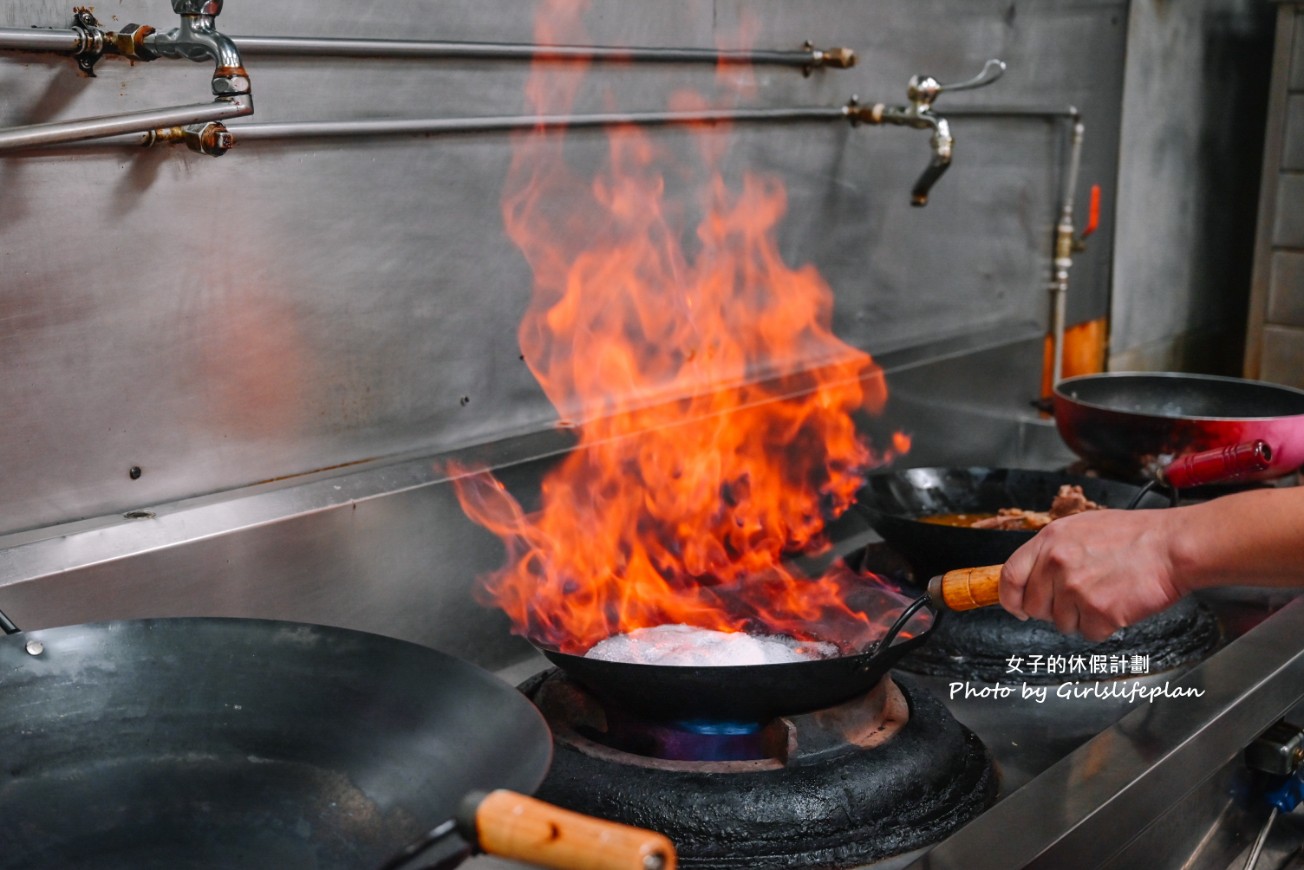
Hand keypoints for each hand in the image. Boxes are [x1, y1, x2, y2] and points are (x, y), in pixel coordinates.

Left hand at [998, 508, 1187, 640]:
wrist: (1172, 546)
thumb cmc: (1136, 535)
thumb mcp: (1082, 527)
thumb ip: (1053, 550)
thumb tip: (1034, 574)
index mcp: (1049, 541)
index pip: (1010, 576)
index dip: (1011, 597)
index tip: (1017, 607)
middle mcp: (1056, 564)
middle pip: (1034, 607)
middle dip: (1053, 610)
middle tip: (1080, 598)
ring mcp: (1076, 589)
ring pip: (1062, 623)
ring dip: (1082, 617)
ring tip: (1106, 594)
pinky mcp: (1098, 611)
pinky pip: (1089, 633)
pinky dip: (1104, 626)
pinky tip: (1118, 605)